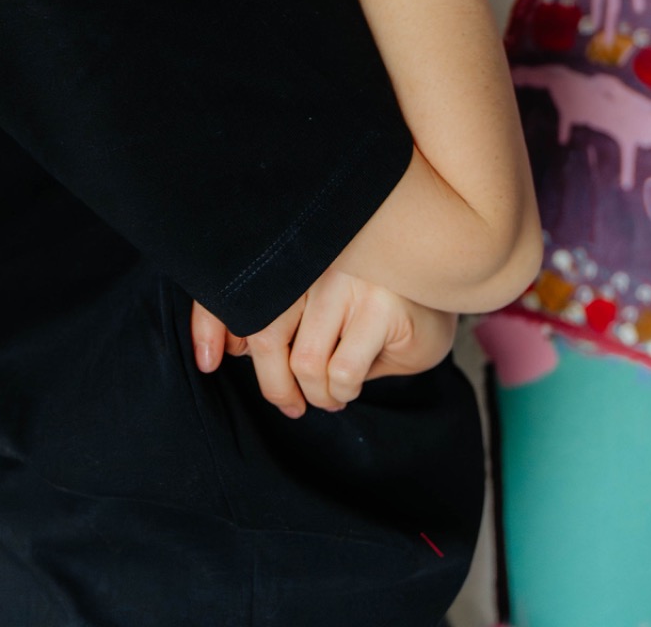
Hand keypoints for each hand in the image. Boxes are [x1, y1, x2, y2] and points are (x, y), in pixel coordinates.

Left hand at [189, 271, 457, 416]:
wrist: (444, 275)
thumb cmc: (371, 291)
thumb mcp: (318, 294)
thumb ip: (278, 312)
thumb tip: (231, 348)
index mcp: (293, 248)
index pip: (238, 287)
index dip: (209, 324)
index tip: (207, 360)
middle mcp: (318, 257)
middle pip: (266, 332)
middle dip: (273, 383)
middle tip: (288, 402)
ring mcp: (351, 279)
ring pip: (305, 362)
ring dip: (315, 392)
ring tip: (328, 393)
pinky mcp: (381, 306)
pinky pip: (342, 371)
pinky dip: (342, 390)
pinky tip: (349, 385)